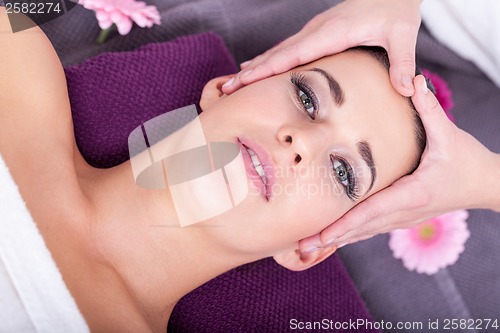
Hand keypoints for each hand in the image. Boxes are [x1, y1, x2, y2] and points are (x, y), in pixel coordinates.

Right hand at [222, 0, 420, 96]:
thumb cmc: (396, 9)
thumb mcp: (403, 34)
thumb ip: (402, 62)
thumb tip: (407, 89)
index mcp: (332, 33)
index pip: (293, 54)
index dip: (267, 68)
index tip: (245, 79)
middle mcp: (317, 31)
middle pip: (277, 54)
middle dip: (251, 71)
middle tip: (226, 88)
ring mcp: (314, 31)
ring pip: (278, 51)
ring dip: (255, 67)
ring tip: (233, 82)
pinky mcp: (316, 33)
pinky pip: (287, 49)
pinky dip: (268, 60)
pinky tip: (257, 66)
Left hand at [299, 75, 498, 251]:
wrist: (486, 185)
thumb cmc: (468, 161)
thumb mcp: (450, 135)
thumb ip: (429, 109)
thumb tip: (413, 80)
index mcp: (413, 193)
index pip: (372, 211)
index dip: (346, 224)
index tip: (323, 234)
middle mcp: (405, 212)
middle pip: (362, 228)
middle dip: (331, 238)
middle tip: (301, 246)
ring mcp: (404, 218)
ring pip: (365, 232)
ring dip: (338, 239)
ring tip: (308, 248)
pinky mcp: (403, 218)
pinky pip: (372, 228)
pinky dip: (351, 234)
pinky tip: (333, 237)